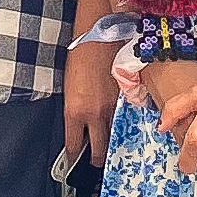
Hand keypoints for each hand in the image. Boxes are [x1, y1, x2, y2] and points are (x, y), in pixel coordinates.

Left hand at [64, 37, 117, 168]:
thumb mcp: (69, 89)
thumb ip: (75, 110)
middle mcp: (94, 114)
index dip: (72, 155)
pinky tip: (123, 126)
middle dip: (95, 159)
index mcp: (74, 112)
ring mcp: (113, 107)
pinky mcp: (126, 99)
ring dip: (111, 143)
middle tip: (94, 161)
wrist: (97, 35)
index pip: (73, 145)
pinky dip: (124, 123)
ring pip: (114, 137)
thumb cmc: (79, 57)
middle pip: (97, 150)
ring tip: (110, 146)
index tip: (73, 158)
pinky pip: (126, 119)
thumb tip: (79, 126)